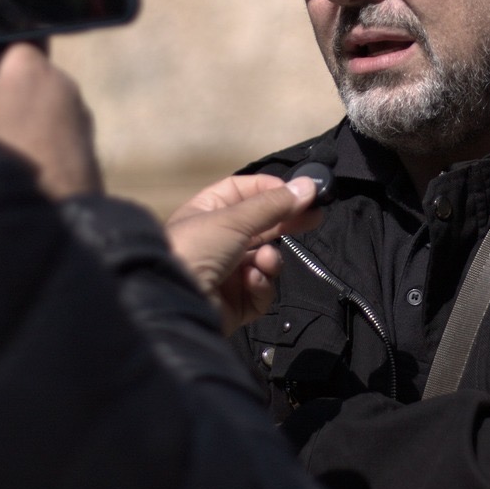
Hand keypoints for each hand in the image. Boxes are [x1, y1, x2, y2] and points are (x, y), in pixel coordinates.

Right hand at [0, 43, 101, 199]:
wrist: (49, 221)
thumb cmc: (1, 168)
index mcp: (31, 70)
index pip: (5, 50)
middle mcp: (63, 86)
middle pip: (23, 81)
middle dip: (1, 101)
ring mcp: (80, 118)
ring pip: (40, 111)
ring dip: (20, 127)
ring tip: (0, 158)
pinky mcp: (87, 148)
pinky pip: (56, 137)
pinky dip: (38, 149)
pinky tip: (21, 174)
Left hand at [168, 174, 323, 332]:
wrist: (174, 300)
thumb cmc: (196, 249)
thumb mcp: (234, 219)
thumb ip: (274, 204)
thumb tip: (308, 186)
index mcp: (207, 212)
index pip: (244, 191)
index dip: (271, 189)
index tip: (300, 191)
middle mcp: (217, 239)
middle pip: (261, 225)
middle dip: (286, 222)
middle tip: (315, 217)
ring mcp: (227, 272)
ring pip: (265, 259)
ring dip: (269, 259)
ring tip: (264, 261)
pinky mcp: (236, 302)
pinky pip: (261, 289)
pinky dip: (260, 285)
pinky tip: (251, 282)